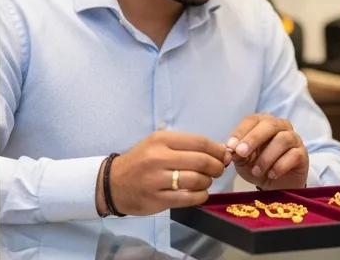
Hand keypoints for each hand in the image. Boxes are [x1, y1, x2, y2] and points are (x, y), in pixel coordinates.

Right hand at [102, 131, 226, 216]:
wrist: (115, 182)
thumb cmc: (140, 160)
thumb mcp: (157, 144)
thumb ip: (184, 146)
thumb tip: (218, 151)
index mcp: (161, 139)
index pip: (198, 142)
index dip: (216, 149)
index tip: (224, 155)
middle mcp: (159, 157)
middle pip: (201, 161)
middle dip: (216, 167)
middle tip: (218, 170)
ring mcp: (157, 179)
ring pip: (197, 180)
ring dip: (208, 182)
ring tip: (206, 181)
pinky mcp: (158, 199)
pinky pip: (189, 198)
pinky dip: (201, 196)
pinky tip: (200, 193)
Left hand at [224, 114, 308, 190]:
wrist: (276, 186)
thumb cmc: (257, 167)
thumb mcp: (243, 160)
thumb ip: (237, 153)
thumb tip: (229, 149)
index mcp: (263, 122)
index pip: (251, 120)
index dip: (240, 132)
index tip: (230, 146)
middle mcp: (280, 126)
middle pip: (268, 125)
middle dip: (253, 139)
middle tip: (241, 153)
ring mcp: (294, 139)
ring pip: (282, 139)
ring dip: (266, 156)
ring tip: (256, 171)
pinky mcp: (302, 154)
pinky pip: (293, 155)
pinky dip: (279, 166)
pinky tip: (271, 175)